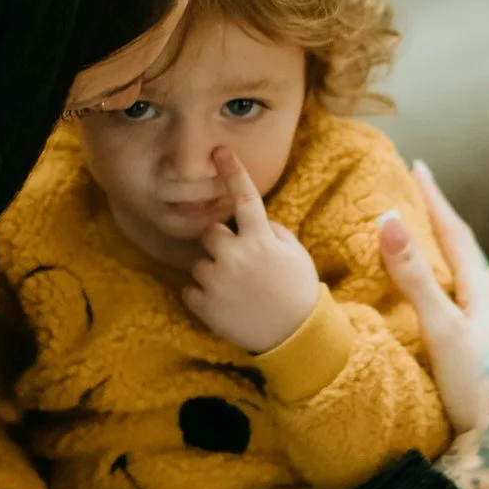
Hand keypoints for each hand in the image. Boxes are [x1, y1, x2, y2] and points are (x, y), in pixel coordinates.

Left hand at [182, 150, 321, 353]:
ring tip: (236, 290)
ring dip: (213, 272)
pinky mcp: (203, 305)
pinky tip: (226, 304)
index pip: (244, 197)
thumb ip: (270, 231)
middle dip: (221, 243)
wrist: (295, 337)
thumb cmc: (298, 290)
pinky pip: (190, 289)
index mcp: (259, 239)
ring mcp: (216, 280)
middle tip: (240, 263)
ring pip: (199, 262)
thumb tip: (251, 221)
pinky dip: (203, 296)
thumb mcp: (294, 253)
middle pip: (210, 232)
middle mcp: (234, 255)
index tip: (219, 150)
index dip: (233, 171)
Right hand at [377, 161, 488, 488]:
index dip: (434, 200)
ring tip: (423, 240)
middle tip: (417, 194)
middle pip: (464, 251)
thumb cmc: (477, 391)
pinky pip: (463, 302)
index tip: (417, 167)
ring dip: (443, 255)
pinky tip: (437, 300)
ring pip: (466, 279)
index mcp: (488, 292)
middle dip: (439, 222)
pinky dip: (445, 286)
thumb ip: (414, 278)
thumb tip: (387, 219)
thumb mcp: (441, 330)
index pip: (456, 233)